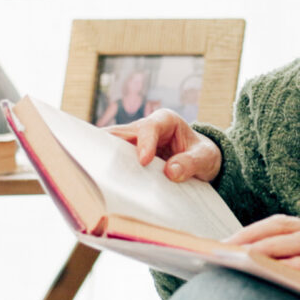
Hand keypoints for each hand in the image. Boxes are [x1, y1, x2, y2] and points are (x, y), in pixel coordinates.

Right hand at [107, 108, 221, 182]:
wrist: (200, 162)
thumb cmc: (203, 155)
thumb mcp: (206, 158)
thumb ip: (191, 163)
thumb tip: (171, 172)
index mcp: (166, 121)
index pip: (150, 128)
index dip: (145, 143)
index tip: (144, 161)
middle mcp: (146, 128)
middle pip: (122, 133)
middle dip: (112, 146)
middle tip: (100, 161)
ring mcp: (135, 143)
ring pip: (113, 145)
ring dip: (106, 158)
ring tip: (94, 171)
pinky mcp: (130, 157)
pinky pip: (116, 159)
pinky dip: (108, 167)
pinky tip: (100, 179)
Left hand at [227, 215, 299, 299]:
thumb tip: (265, 281)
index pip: (281, 223)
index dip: (251, 229)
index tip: (224, 241)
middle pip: (282, 226)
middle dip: (250, 236)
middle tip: (222, 248)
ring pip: (297, 241)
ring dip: (265, 248)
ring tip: (239, 258)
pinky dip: (296, 266)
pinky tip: (276, 272)